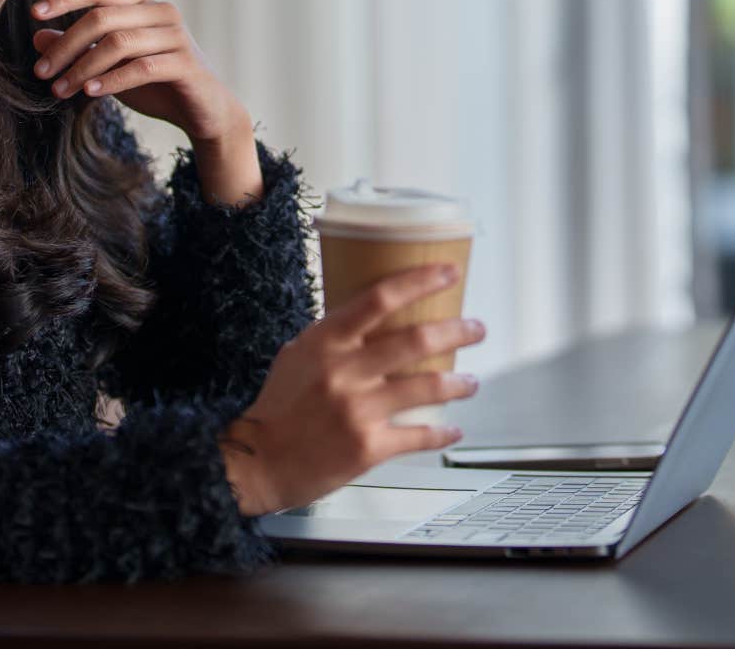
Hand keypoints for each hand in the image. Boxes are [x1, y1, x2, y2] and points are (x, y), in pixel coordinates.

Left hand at [29, 0, 250, 142]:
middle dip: (66, 45)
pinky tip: (90, 92)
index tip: (34, 14)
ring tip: (60, 89)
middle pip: (102, 17)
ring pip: (118, 42)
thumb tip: (38, 37)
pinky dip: (112, 80)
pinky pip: (141, 67)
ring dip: (82, 67)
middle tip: (41, 72)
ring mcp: (176, 36)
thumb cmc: (157, 85)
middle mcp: (161, 12)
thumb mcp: (110, 66)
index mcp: (142, 5)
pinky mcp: (185, 64)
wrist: (205, 112)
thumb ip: (80, 49)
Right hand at [217, 264, 486, 516]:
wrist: (258, 462)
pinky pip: (419, 434)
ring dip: (459, 382)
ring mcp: (359, 409)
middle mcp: (345, 371)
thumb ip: (333, 337)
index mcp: (326, 342)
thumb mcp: (297, 356)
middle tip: (476, 329)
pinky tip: (452, 429)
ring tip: (470, 382)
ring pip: (428, 386)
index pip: (380, 298)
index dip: (419, 282)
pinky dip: (442, 432)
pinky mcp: (369, 447)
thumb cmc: (277, 409)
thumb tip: (369, 316)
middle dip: (457, 330)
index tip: (448, 272)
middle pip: (417, 339)